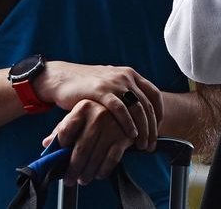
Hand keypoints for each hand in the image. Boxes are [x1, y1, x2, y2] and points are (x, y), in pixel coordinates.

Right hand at [37, 62, 161, 151]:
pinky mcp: (101, 91)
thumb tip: (139, 110)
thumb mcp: (109, 84)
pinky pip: (120, 109)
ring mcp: (114, 83)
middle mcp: (125, 76)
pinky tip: (131, 135)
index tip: (158, 130)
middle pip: (148, 104)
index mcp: (130, 74)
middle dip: (152, 127)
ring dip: (143, 129)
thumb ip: (124, 93)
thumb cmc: (85, 86)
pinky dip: (128, 123)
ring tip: (143, 145)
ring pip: (138, 108)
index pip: (154, 94)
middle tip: (152, 144)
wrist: (61, 78)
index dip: (159, 113)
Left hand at [43, 100, 133, 185]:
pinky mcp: (124, 137)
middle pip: (80, 150)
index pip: (65, 132)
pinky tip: (98, 174)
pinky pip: (111, 160)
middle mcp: (98, 115)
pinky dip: (103, 170)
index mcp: (84, 107)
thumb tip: (46, 144)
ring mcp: (112, 127)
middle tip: (69, 180)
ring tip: (83, 179)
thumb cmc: (97, 114)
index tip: (58, 159)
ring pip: (95, 157)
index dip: (59, 149)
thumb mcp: (80, 115)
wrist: (127, 108)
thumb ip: (63, 128)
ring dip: (87, 173)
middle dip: (73, 169)